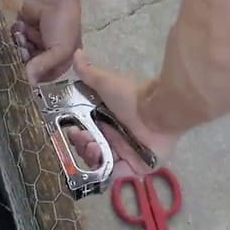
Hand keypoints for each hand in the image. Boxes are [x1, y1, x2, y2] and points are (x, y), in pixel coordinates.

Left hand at [13, 0, 80, 82]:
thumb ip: (44, 67)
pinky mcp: (24, 29)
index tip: (26, 71)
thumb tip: (28, 82)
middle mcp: (49, 52)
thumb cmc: (62, 24)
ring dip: (21, 43)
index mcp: (63, 59)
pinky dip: (17, 33)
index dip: (36, 75)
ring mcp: (35, 40)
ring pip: (21, 51)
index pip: (46, 76)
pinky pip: (15, 39)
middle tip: (24, 48)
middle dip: (26, 57)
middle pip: (30, 65)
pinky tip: (21, 25)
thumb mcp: (61, 49)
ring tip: (24, 33)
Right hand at [70, 50, 181, 176]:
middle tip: (83, 139)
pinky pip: (117, 174)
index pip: (87, 134)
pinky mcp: (137, 167)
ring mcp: (127, 154)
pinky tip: (101, 161)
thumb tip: (76, 54)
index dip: (77, 135)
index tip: (72, 129)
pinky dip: (107, 172)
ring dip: (91, 158)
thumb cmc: (132, 97)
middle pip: (92, 151)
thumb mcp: (105, 83)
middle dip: (82, 146)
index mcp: (109, 123)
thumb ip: (89, 73)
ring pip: (102, 163)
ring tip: (93, 147)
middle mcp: (117, 139)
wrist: (158, 110)